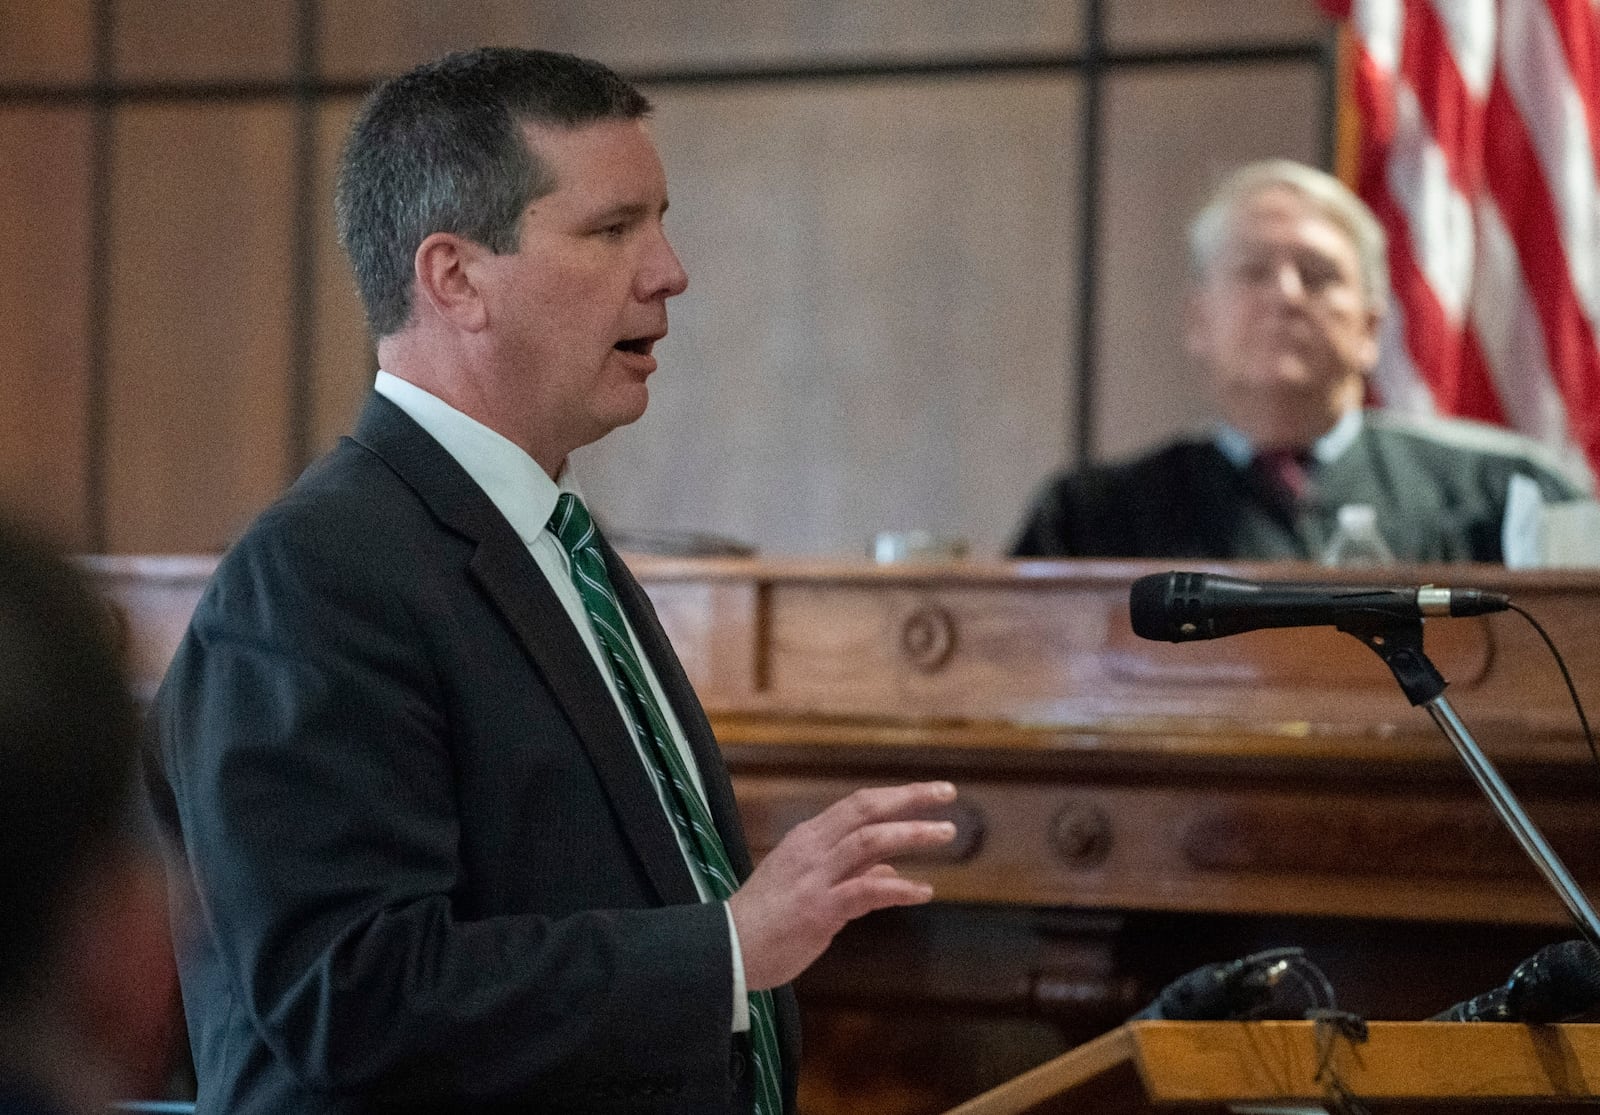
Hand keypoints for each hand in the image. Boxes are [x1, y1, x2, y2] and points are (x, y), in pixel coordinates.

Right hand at [728, 781, 957, 990]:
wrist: (728, 951)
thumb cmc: (766, 920)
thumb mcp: (808, 886)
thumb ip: (852, 875)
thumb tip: (891, 871)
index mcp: (808, 838)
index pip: (858, 805)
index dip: (897, 795)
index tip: (932, 791)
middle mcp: (812, 849)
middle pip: (866, 809)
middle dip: (910, 798)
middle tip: (948, 793)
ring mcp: (814, 878)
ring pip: (869, 841)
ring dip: (911, 834)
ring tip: (946, 833)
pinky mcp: (818, 910)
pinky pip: (865, 891)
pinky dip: (898, 888)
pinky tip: (923, 891)